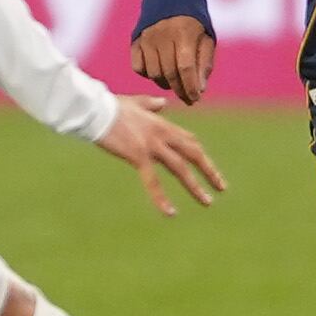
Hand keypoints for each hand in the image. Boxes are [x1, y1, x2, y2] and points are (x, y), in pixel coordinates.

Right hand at [95, 94, 226, 215]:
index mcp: (161, 123)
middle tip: (222, 187)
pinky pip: (153, 181)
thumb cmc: (110, 106)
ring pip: (180, 168)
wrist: (94, 108)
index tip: (209, 168)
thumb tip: (163, 103)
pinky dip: (162, 198)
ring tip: (207, 202)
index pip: (188, 140)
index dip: (200, 155)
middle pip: (193, 153)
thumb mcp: (135, 103)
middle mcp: (162, 134)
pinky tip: (170, 213)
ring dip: (195, 186)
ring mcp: (151, 145)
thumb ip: (151, 104)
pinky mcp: (138, 155)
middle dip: (209, 170)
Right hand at [131, 15, 216, 103]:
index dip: (190, 86)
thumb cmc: (193, 23)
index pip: (186, 67)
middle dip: (180, 90)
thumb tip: (200, 89)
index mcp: (184, 32)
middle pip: (169, 73)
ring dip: (166, 84)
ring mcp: (146, 38)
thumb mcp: (206, 39)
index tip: (195, 99)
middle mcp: (162, 35)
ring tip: (175, 84)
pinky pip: (139, 68)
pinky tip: (159, 72)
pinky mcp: (135, 41)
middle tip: (188, 99)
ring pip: (154, 73)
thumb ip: (204, 63)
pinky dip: (149, 75)